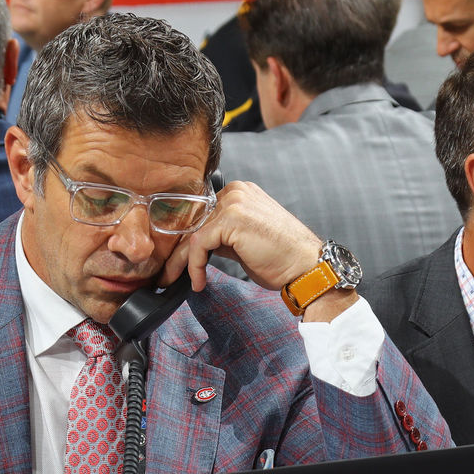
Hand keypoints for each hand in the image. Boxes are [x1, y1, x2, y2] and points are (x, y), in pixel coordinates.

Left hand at [161, 181, 357, 320]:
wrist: (306, 266)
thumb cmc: (282, 259)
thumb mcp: (245, 242)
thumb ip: (222, 236)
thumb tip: (197, 247)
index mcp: (241, 192)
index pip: (203, 214)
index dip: (187, 240)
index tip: (177, 262)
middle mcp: (236, 191)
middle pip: (195, 222)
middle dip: (178, 250)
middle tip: (166, 274)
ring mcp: (234, 202)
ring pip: (193, 234)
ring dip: (181, 262)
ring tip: (174, 281)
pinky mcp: (230, 220)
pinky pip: (198, 244)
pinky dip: (194, 266)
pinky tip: (199, 282)